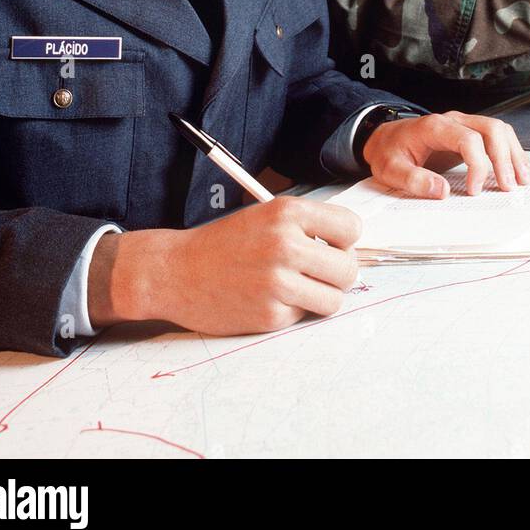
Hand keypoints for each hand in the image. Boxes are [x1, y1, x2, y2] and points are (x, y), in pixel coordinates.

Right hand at [91, 196, 361, 334]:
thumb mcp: (266, 216)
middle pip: (349, 269)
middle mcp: (285, 244)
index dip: (344, 240)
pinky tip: (267, 298)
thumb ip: (306, 227)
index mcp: (287, 212)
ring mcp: (278, 282)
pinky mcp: (270, 314)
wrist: (177, 271)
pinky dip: (291, 310)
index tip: (331, 245)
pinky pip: (303, 316)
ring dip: (320, 297)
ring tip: (297, 287)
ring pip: (334, 299)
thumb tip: (350, 247)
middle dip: (338, 273)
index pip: (352, 227)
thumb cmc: (225, 243)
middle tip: (318, 273)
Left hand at [362, 111, 529, 198]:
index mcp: (435, 127)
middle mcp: (454, 121)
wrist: (384, 138)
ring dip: (513, 153)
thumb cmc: (389, 151)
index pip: (469, 139)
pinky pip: (495, 136)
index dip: (477, 165)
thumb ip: (413, 179)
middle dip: (504, 157)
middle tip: (509, 186)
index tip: (475, 190)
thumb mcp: (391, 169)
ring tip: (522, 179)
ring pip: (498, 130)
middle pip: (491, 129)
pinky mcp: (468, 134)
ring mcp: (463, 125)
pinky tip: (516, 168)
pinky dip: (509, 151)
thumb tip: (442, 191)